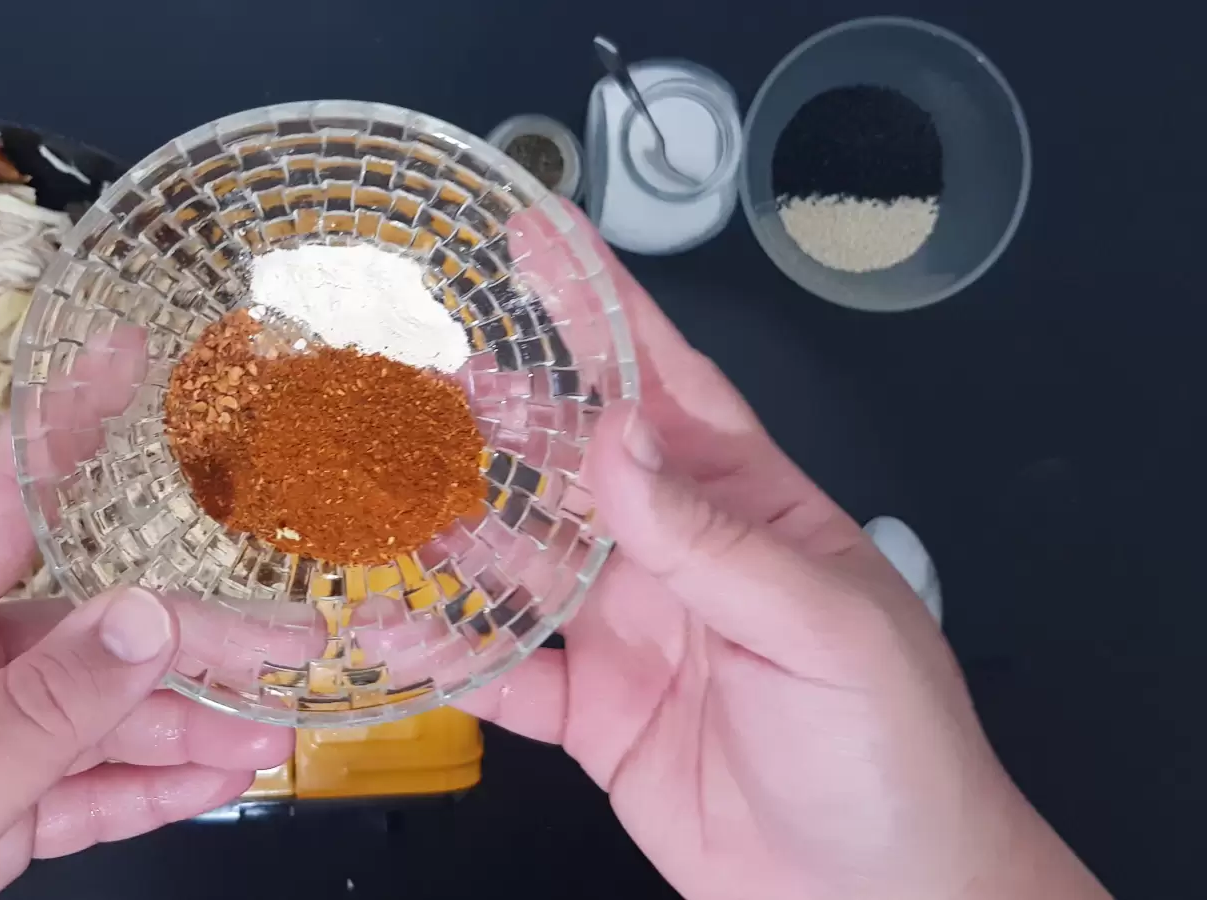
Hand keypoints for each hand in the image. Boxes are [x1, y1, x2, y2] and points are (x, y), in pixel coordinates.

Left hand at [0, 432, 292, 899]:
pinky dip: (149, 784)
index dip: (59, 431)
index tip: (127, 358)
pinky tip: (215, 774)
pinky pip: (81, 790)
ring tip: (277, 727)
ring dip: (186, 723)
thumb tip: (148, 615)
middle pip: (78, 635)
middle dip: (189, 638)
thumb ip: (29, 721)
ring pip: (93, 719)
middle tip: (293, 643)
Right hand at [462, 202, 1108, 899]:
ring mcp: (629, 633)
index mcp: (749, 507)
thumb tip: (614, 435)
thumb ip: (710, 537)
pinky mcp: (595, 713)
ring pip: (518, 560)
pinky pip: (506, 672)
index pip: (666, 384)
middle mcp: (677, 556)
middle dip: (496, 412)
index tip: (540, 240)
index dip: (603, 308)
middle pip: (568, 462)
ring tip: (373, 492)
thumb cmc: (891, 750)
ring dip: (449, 526)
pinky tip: (393, 633)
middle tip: (415, 371)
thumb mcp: (819, 627)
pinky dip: (448, 653)